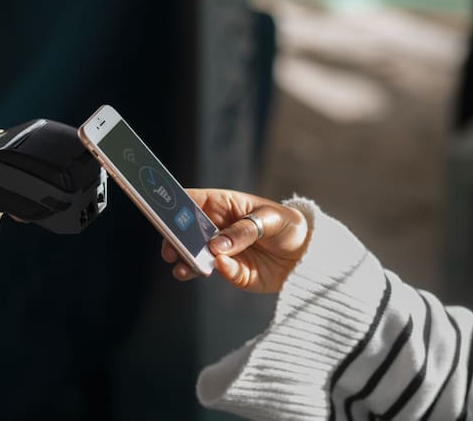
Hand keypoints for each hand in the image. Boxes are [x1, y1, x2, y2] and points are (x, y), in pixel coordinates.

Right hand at [160, 189, 309, 292]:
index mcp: (222, 205)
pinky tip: (217, 269)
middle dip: (175, 239)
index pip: (191, 201)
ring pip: (194, 255)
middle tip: (171, 249)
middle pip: (185, 231)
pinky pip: (217, 272)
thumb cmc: (289, 225)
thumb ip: (243, 231)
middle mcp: (216, 228)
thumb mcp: (270, 220)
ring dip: (185, 261)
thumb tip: (216, 246)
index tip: (163, 214)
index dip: (174, 205)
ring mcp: (221, 251)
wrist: (309, 255)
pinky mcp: (232, 271)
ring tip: (182, 268)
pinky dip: (214, 271)